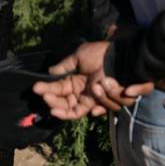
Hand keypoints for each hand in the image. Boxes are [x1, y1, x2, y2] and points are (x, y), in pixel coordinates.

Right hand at [33, 42, 153, 118]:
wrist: (123, 55)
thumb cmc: (101, 54)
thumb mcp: (79, 56)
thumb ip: (64, 66)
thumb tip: (50, 72)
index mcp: (77, 85)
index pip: (60, 98)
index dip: (50, 97)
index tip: (39, 91)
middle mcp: (86, 95)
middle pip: (69, 111)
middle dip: (58, 106)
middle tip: (48, 97)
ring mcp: (100, 99)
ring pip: (89, 111)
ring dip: (95, 97)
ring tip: (98, 83)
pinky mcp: (113, 100)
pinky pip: (106, 109)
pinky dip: (106, 101)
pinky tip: (105, 90)